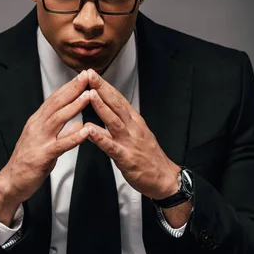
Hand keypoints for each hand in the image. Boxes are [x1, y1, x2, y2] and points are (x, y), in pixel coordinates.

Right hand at [0, 70, 90, 224]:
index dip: (69, 87)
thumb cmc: (28, 163)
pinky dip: (73, 137)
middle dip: (73, 88)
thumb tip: (78, 122)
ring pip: (58, 119)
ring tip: (88, 95)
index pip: (55, 99)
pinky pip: (60, 145)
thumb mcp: (47, 142)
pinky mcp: (42, 156)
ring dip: (74, 106)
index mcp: (37, 122)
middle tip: (87, 75)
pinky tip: (85, 131)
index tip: (83, 76)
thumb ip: (62, 131)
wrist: (10, 183)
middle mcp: (37, 127)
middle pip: (56, 103)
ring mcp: (39, 140)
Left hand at [84, 69, 179, 199]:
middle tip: (89, 75)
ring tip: (90, 95)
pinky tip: (89, 130)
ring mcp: (130, 142)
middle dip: (102, 89)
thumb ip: (116, 127)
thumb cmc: (148, 158)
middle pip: (116, 105)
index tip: (93, 74)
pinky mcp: (126, 157)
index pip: (118, 99)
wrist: (164, 179)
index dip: (106, 86)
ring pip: (114, 121)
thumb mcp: (134, 137)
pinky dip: (100, 137)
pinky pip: (111, 146)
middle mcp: (133, 128)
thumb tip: (100, 119)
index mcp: (135, 122)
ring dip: (101, 107)